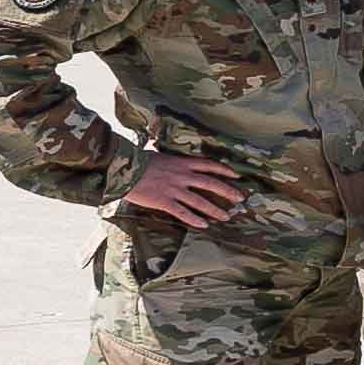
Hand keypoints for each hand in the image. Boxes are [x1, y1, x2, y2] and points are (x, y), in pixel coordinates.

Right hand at [123, 153, 244, 227]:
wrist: (123, 169)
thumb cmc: (136, 159)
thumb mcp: (154, 150)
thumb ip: (160, 148)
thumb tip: (154, 139)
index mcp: (182, 163)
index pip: (209, 165)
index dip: (224, 170)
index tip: (236, 175)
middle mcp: (182, 176)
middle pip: (211, 184)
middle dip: (228, 191)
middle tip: (241, 198)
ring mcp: (174, 190)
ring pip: (200, 201)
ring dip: (215, 210)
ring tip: (226, 216)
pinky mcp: (164, 202)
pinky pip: (182, 212)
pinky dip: (194, 219)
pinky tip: (204, 225)